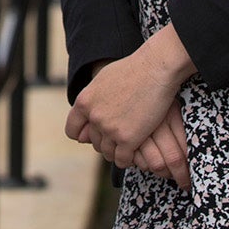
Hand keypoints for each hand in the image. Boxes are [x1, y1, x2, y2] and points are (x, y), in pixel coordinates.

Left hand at [64, 24, 195, 182]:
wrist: (155, 68)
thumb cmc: (133, 70)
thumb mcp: (103, 80)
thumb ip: (92, 99)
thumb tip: (85, 114)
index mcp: (84, 102)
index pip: (72, 130)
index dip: (83, 134)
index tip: (94, 134)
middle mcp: (94, 117)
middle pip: (94, 142)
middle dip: (105, 142)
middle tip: (119, 138)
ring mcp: (110, 129)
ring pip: (107, 152)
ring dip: (117, 151)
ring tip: (127, 146)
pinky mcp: (128, 139)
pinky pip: (122, 159)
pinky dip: (128, 159)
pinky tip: (135, 151)